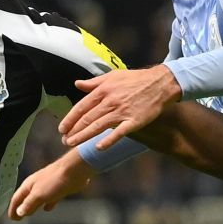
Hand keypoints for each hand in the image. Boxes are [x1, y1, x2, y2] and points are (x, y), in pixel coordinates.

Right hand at [9, 155, 93, 218]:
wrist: (74, 171)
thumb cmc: (54, 181)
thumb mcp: (39, 195)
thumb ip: (29, 204)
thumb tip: (19, 212)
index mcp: (28, 185)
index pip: (16, 198)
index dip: (13, 209)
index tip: (12, 219)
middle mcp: (36, 185)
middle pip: (25, 198)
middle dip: (21, 208)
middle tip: (17, 218)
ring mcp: (47, 187)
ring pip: (37, 199)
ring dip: (32, 207)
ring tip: (30, 214)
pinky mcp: (58, 189)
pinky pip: (49, 199)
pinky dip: (47, 204)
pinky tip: (47, 209)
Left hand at [57, 64, 180, 146]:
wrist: (161, 83)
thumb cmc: (136, 79)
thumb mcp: (112, 76)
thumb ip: (94, 83)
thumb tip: (77, 84)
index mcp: (103, 90)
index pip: (82, 106)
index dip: (70, 118)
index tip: (61, 128)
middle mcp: (110, 101)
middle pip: (87, 118)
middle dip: (73, 130)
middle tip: (64, 141)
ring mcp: (122, 111)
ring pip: (98, 126)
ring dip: (83, 136)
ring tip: (71, 144)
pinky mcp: (135, 120)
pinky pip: (119, 132)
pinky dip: (109, 140)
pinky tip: (98, 147)